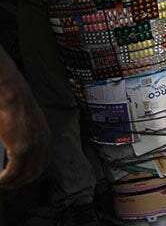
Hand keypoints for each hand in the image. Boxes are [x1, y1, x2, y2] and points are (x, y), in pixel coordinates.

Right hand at [0, 68, 49, 189]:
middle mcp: (43, 144)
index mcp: (46, 137)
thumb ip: (24, 138)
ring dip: (12, 183)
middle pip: (35, 171)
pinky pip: (13, 171)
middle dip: (22, 181)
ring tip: (3, 184)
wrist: (13, 96)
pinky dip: (5, 179)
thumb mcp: (25, 125)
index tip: (22, 178)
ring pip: (24, 174)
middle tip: (10, 185)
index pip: (42, 162)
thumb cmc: (14, 107)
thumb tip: (12, 153)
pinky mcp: (21, 149)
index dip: (31, 173)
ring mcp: (33, 147)